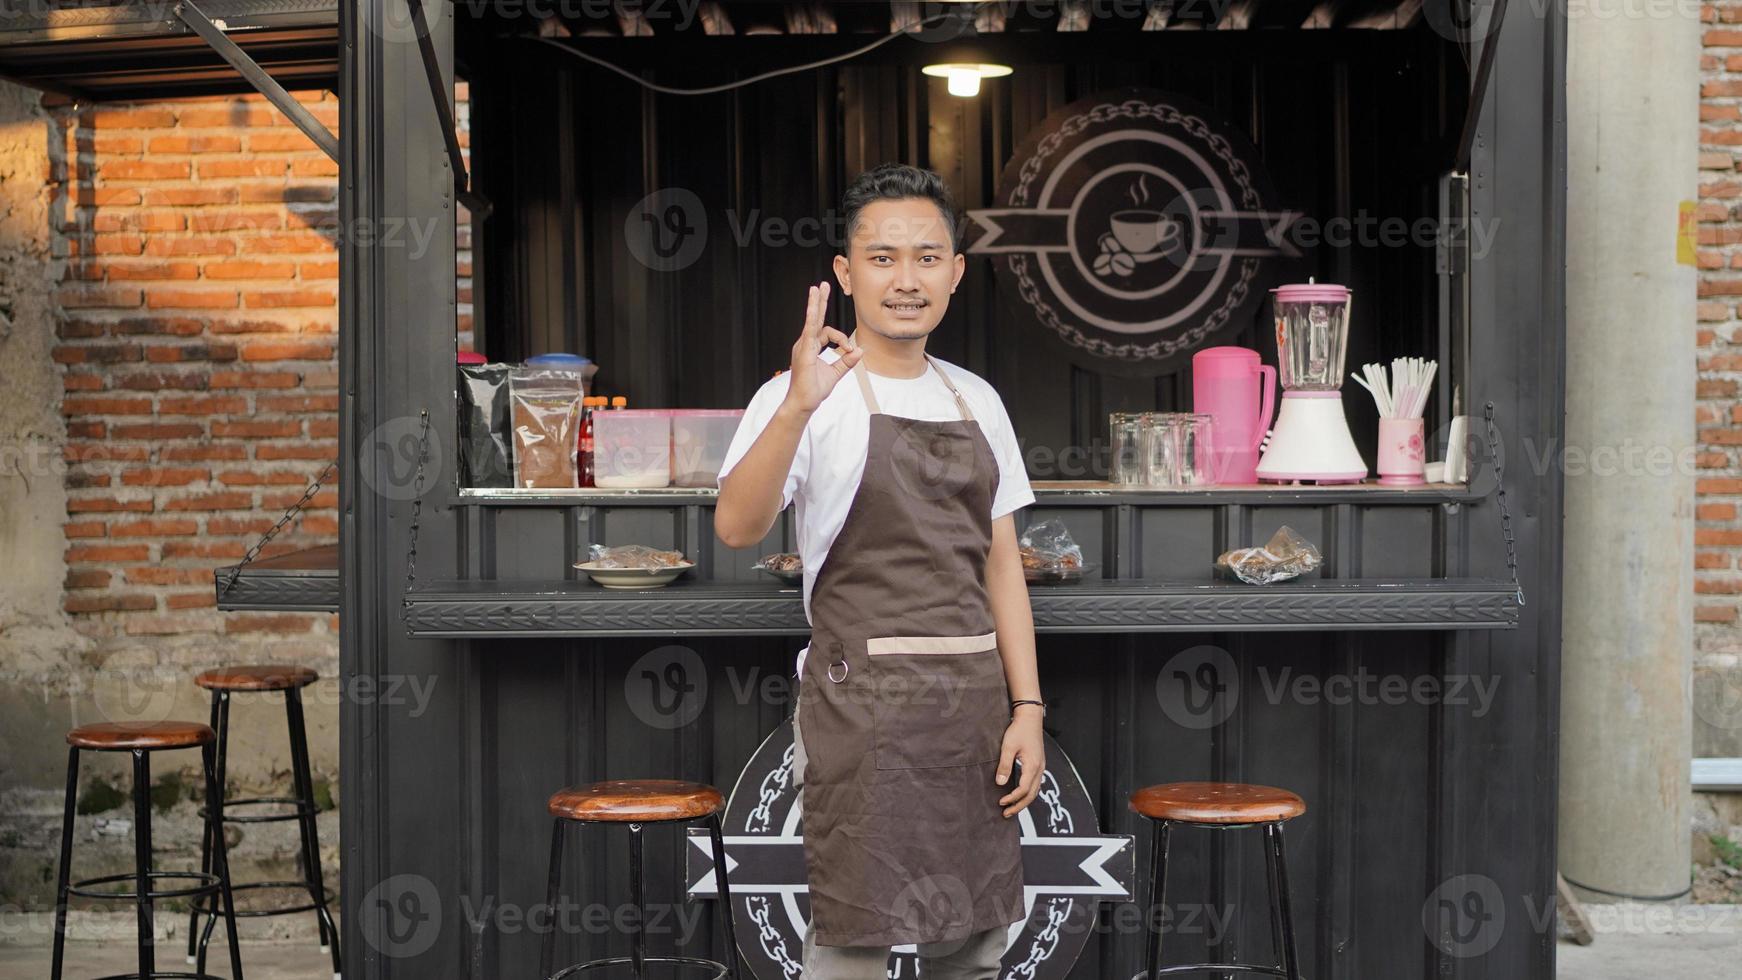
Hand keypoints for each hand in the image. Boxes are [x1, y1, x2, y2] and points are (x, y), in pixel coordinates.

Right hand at [784, 281, 861, 414]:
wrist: (804, 403)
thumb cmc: (814, 390)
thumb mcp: (835, 374)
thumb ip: (847, 361)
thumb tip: (860, 350)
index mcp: (811, 347)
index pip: (827, 333)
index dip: (841, 339)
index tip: (849, 350)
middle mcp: (805, 344)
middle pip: (815, 318)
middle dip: (819, 301)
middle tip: (822, 285)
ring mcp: (802, 346)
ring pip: (812, 321)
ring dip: (816, 304)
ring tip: (817, 289)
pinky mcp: (803, 351)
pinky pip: (809, 331)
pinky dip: (812, 319)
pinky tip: (814, 308)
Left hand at [996, 710, 1044, 817]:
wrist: (1030, 718)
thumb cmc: (1019, 730)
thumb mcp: (1008, 747)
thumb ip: (1004, 766)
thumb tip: (1000, 783)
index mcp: (1033, 766)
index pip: (1023, 790)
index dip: (1012, 798)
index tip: (1001, 802)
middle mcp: (1040, 768)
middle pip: (1032, 795)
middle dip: (1019, 806)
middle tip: (1006, 813)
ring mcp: (1041, 767)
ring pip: (1035, 790)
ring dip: (1024, 801)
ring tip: (1012, 808)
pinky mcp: (1038, 764)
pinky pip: (1035, 783)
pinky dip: (1027, 793)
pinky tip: (1019, 794)